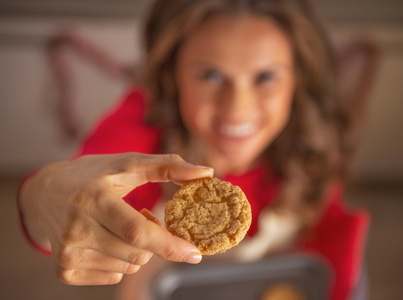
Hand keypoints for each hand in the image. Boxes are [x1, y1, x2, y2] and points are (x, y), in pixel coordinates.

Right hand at [18, 153, 213, 284]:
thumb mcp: (127, 164)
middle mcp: (76, 229)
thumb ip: (168, 166)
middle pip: (138, 254)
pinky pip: (113, 275)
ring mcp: (68, 253)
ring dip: (137, 249)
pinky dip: (120, 259)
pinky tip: (107, 238)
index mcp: (93, 198)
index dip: (170, 245)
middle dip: (153, 240)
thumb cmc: (92, 175)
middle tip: (143, 215)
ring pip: (129, 266)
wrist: (45, 193)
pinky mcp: (64, 270)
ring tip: (120, 224)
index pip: (138, 233)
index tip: (195, 254)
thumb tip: (206, 172)